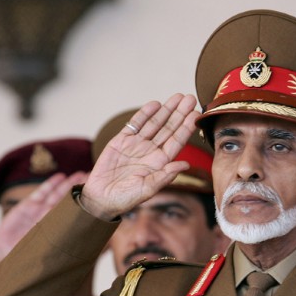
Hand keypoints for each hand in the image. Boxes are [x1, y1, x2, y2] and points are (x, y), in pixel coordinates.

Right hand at [0, 171, 88, 263]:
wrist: (3, 255)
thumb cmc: (28, 258)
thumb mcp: (51, 250)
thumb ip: (67, 242)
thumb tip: (92, 242)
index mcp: (59, 230)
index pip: (75, 213)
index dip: (85, 204)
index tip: (98, 195)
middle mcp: (51, 218)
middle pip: (68, 200)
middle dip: (79, 189)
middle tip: (93, 178)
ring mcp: (39, 211)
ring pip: (57, 194)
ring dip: (68, 184)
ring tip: (80, 174)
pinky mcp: (27, 206)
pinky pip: (41, 192)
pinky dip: (50, 184)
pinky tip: (60, 177)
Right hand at [80, 93, 199, 220]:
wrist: (100, 198)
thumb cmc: (125, 199)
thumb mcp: (147, 190)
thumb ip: (165, 176)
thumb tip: (186, 165)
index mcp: (160, 163)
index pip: (177, 142)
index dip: (186, 128)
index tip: (195, 114)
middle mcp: (151, 151)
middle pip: (169, 129)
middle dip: (180, 114)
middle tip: (190, 98)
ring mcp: (137, 144)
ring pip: (154, 123)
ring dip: (166, 110)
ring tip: (177, 97)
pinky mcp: (122, 141)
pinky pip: (135, 124)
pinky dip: (144, 114)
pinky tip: (155, 104)